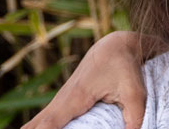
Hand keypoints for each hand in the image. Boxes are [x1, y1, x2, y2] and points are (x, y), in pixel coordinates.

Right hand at [22, 31, 150, 128]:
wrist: (113, 47)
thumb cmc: (124, 67)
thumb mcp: (135, 92)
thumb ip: (135, 116)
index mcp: (75, 98)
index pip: (50, 123)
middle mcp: (60, 101)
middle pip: (33, 126)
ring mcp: (58, 102)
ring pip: (35, 124)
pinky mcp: (61, 104)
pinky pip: (44, 121)